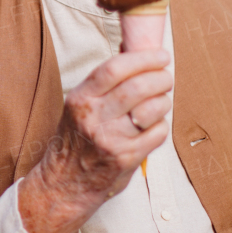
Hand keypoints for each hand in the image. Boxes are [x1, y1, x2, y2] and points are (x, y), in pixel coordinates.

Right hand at [19, 49, 171, 232]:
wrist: (65, 183)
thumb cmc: (76, 138)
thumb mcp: (79, 105)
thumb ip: (103, 82)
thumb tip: (129, 49)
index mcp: (81, 99)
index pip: (114, 69)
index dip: (143, 58)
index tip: (160, 56)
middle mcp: (94, 118)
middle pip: (137, 87)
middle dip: (160, 77)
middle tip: (166, 77)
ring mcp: (111, 139)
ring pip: (152, 109)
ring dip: (164, 101)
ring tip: (161, 100)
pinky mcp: (128, 158)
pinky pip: (158, 132)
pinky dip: (161, 125)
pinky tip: (154, 125)